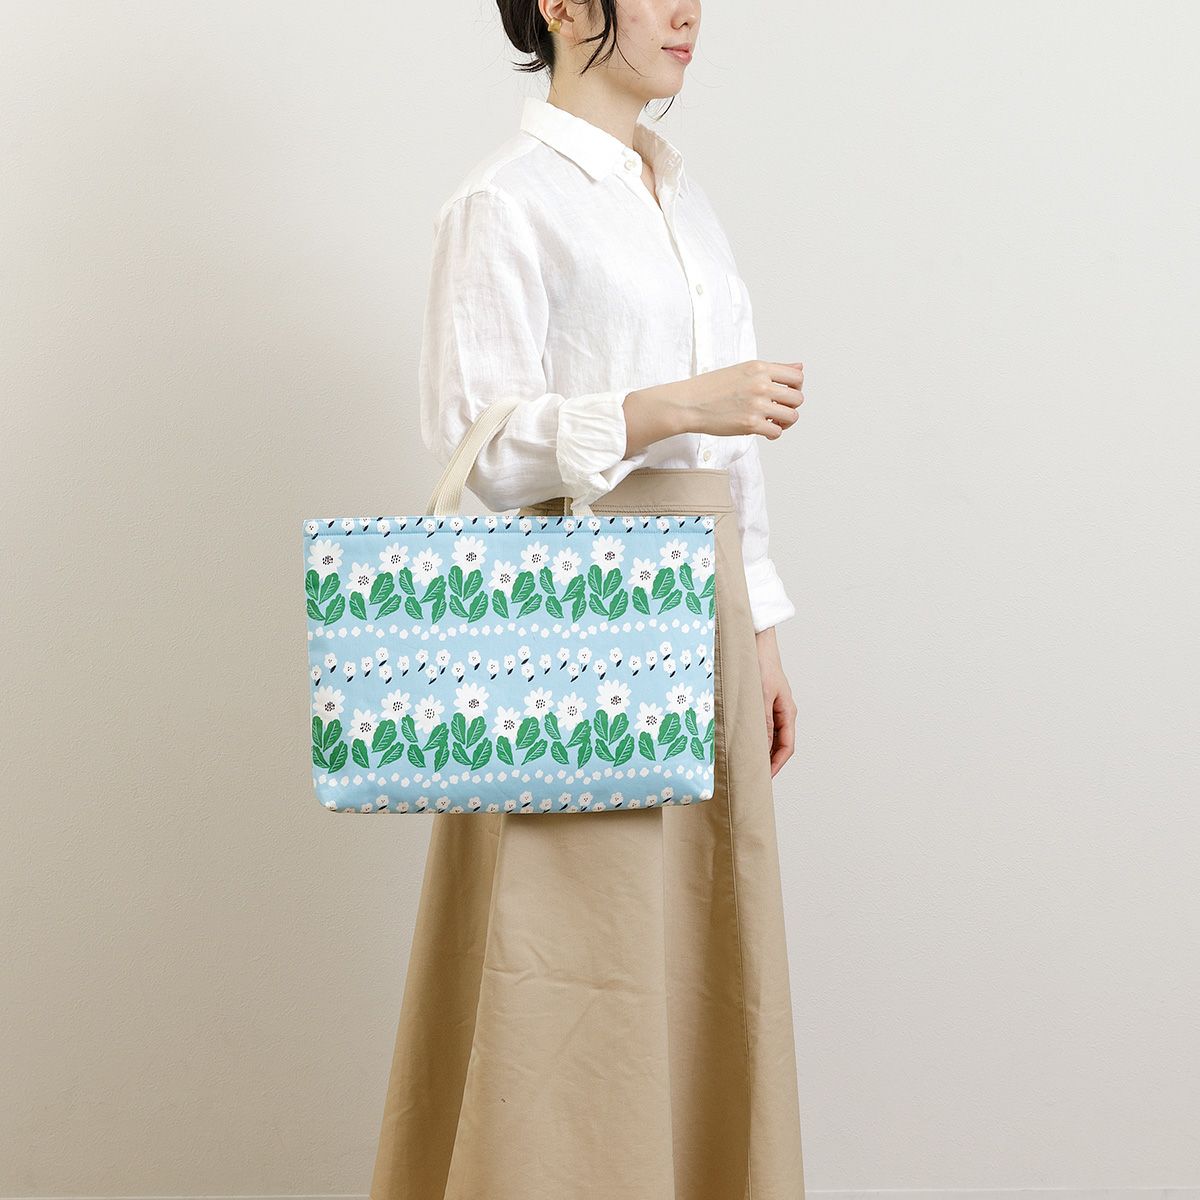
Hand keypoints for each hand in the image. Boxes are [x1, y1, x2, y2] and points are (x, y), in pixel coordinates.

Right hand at [622, 360, 804, 455]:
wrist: (689, 403)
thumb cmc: (712, 387)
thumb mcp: (744, 369)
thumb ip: (774, 369)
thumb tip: (800, 366)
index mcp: (759, 368)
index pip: (797, 376)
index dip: (796, 388)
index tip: (786, 395)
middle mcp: (760, 384)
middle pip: (797, 398)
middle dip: (791, 407)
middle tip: (778, 411)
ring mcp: (756, 404)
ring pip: (791, 416)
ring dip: (785, 422)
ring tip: (772, 422)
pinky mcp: (750, 424)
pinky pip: (776, 432)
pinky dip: (773, 433)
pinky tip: (763, 430)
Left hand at [755, 626, 796, 776]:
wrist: (755, 642)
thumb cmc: (760, 665)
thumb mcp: (761, 696)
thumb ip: (763, 722)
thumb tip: (763, 748)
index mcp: (787, 712)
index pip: (787, 747)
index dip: (776, 765)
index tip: (763, 779)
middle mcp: (782, 712)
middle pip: (778, 744)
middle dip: (767, 762)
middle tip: (751, 776)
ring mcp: (772, 707)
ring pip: (768, 735)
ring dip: (758, 749)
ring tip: (743, 763)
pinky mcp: (760, 701)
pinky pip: (759, 725)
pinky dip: (752, 736)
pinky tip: (739, 741)